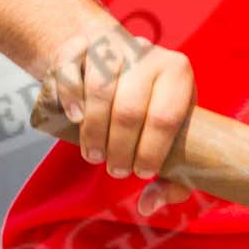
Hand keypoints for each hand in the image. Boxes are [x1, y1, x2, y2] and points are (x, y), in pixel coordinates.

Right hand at [47, 25, 196, 216]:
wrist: (115, 60)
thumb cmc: (149, 108)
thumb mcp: (171, 137)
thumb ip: (172, 179)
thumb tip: (147, 204)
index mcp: (178, 72)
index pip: (166, 117)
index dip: (151, 151)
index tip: (141, 173)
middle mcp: (147, 53)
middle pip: (130, 108)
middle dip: (119, 148)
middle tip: (114, 170)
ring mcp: (112, 44)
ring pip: (100, 89)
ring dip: (94, 130)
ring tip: (94, 156)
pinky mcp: (80, 43)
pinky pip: (70, 68)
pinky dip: (70, 95)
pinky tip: (74, 119)